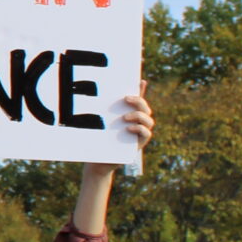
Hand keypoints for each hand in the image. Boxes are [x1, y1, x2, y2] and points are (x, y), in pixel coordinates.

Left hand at [72, 94, 155, 236]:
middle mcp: (137, 122)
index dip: (141, 90)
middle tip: (126, 99)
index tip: (140, 80)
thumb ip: (100, 112)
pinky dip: (139, 129)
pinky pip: (146, 134)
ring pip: (149, 120)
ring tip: (125, 117)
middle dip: (139, 101)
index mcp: (128, 114)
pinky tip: (128, 128)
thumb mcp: (98, 123)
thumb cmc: (97, 140)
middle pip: (145, 108)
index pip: (138, 100)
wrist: (97, 160)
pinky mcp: (139, 143)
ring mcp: (139, 133)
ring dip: (139, 115)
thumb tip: (92, 97)